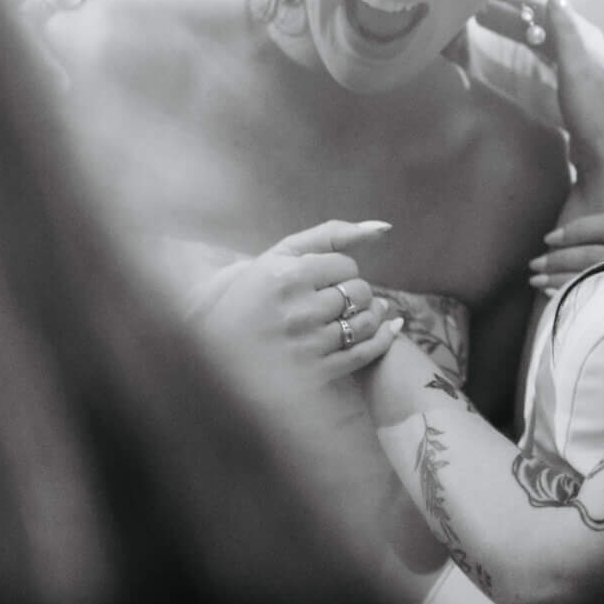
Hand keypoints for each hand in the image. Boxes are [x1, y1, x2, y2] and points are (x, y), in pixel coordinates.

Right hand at [190, 220, 405, 383]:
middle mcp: (298, 311)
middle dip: (354, 291)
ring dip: (371, 313)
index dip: (340, 270)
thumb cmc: (253, 293)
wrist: (215, 346)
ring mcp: (307, 346)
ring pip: (364, 322)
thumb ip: (331, 235)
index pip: (345, 266)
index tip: (325, 278)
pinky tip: (388, 327)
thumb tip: (383, 228)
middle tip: (337, 297)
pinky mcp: (314, 374)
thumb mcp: (281, 254)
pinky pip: (363, 354)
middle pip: (358, 293)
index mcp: (287, 277)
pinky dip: (382, 339)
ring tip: (362, 310)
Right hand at [479, 0, 603, 186]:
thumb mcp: (576, 66)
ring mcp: (575, 65)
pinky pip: (540, 54)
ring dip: (513, 27)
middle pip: (540, 22)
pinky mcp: (568, 84)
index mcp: (585, 36)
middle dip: (509, 12)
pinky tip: (508, 46)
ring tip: (481, 21)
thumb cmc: (591, 108)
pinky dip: (521, 45)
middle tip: (474, 6)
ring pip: (539, 37)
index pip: (546, 7)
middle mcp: (582, 45)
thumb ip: (565, 28)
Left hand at [531, 214, 603, 294]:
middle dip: (559, 257)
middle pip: (596, 252)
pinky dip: (569, 295)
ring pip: (593, 276)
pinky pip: (596, 301)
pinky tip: (554, 296)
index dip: (577, 228)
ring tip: (536, 279)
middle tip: (534, 264)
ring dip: (558, 277)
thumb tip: (596, 246)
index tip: (550, 237)